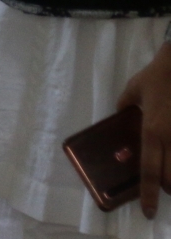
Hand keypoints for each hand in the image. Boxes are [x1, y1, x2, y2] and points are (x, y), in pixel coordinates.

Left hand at [119, 43, 170, 217]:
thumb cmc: (157, 76)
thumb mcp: (133, 90)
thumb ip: (125, 107)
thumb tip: (121, 117)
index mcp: (153, 132)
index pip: (149, 171)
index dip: (148, 194)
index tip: (148, 211)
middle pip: (170, 178)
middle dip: (165, 187)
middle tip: (160, 187)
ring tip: (170, 177)